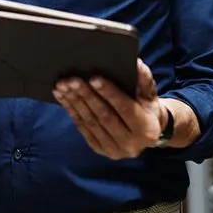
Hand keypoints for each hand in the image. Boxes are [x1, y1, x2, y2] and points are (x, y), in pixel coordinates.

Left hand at [53, 60, 167, 159]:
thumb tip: (136, 63)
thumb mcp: (150, 94)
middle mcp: (130, 143)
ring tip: (62, 85)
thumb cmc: (146, 107)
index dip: (109, 93)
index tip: (93, 77)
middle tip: (71, 79)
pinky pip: (82, 128)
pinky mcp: (99, 149)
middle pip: (104, 116)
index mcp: (146, 128)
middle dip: (86, 96)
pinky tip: (62, 96)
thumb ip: (144, 79)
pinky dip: (71, 111)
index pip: (125, 109)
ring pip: (90, 122)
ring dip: (74, 102)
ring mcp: (114, 149)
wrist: (145, 133)